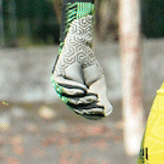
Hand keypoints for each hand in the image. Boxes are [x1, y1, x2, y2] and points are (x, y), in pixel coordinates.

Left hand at [51, 0, 111, 117]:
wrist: (82, 49)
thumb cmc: (90, 67)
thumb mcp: (98, 84)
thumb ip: (100, 97)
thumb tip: (107, 112)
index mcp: (74, 97)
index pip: (80, 109)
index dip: (90, 113)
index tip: (101, 112)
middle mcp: (65, 94)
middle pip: (74, 106)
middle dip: (87, 108)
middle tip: (98, 106)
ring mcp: (59, 86)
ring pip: (68, 98)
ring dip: (81, 100)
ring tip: (93, 97)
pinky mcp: (56, 76)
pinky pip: (63, 86)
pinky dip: (74, 89)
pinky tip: (83, 90)